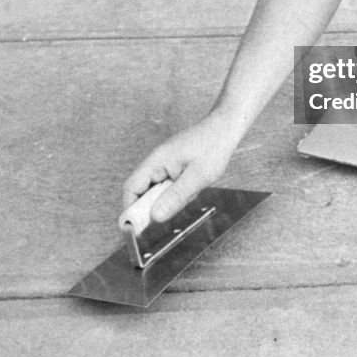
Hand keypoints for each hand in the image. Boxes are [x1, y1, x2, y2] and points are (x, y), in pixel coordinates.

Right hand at [122, 111, 241, 221]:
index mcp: (156, 161)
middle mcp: (156, 162)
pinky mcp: (173, 167)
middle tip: (174, 209)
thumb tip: (155, 216)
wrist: (225, 128)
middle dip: (155, 205)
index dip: (131, 209)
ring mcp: (164, 164)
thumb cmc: (213, 145)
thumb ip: (176, 197)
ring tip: (192, 190)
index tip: (137, 228)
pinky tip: (193, 186)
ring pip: (157, 191)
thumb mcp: (198, 176)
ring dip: (170, 198)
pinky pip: (168, 186)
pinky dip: (178, 192)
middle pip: (142, 191)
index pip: (131, 188)